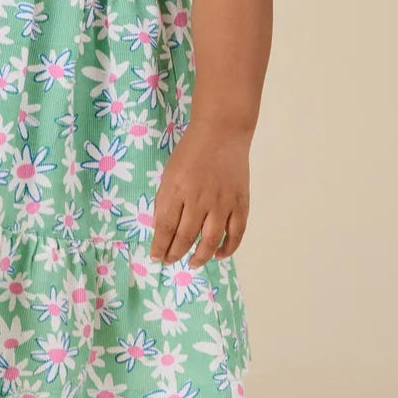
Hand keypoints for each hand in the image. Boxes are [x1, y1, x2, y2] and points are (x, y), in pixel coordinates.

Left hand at [148, 119, 251, 268]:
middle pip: (186, 236)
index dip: (160, 246)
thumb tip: (160, 229)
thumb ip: (164, 200)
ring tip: (192, 264)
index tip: (156, 256)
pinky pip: (236, 233)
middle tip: (170, 261)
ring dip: (200, 256)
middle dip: (175, 254)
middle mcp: (199, 199)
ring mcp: (222, 203)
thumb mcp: (169, 173)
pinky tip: (218, 254)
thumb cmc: (190, 152)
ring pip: (210, 240)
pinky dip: (228, 248)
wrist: (222, 133)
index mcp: (177, 190)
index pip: (165, 227)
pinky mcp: (240, 203)